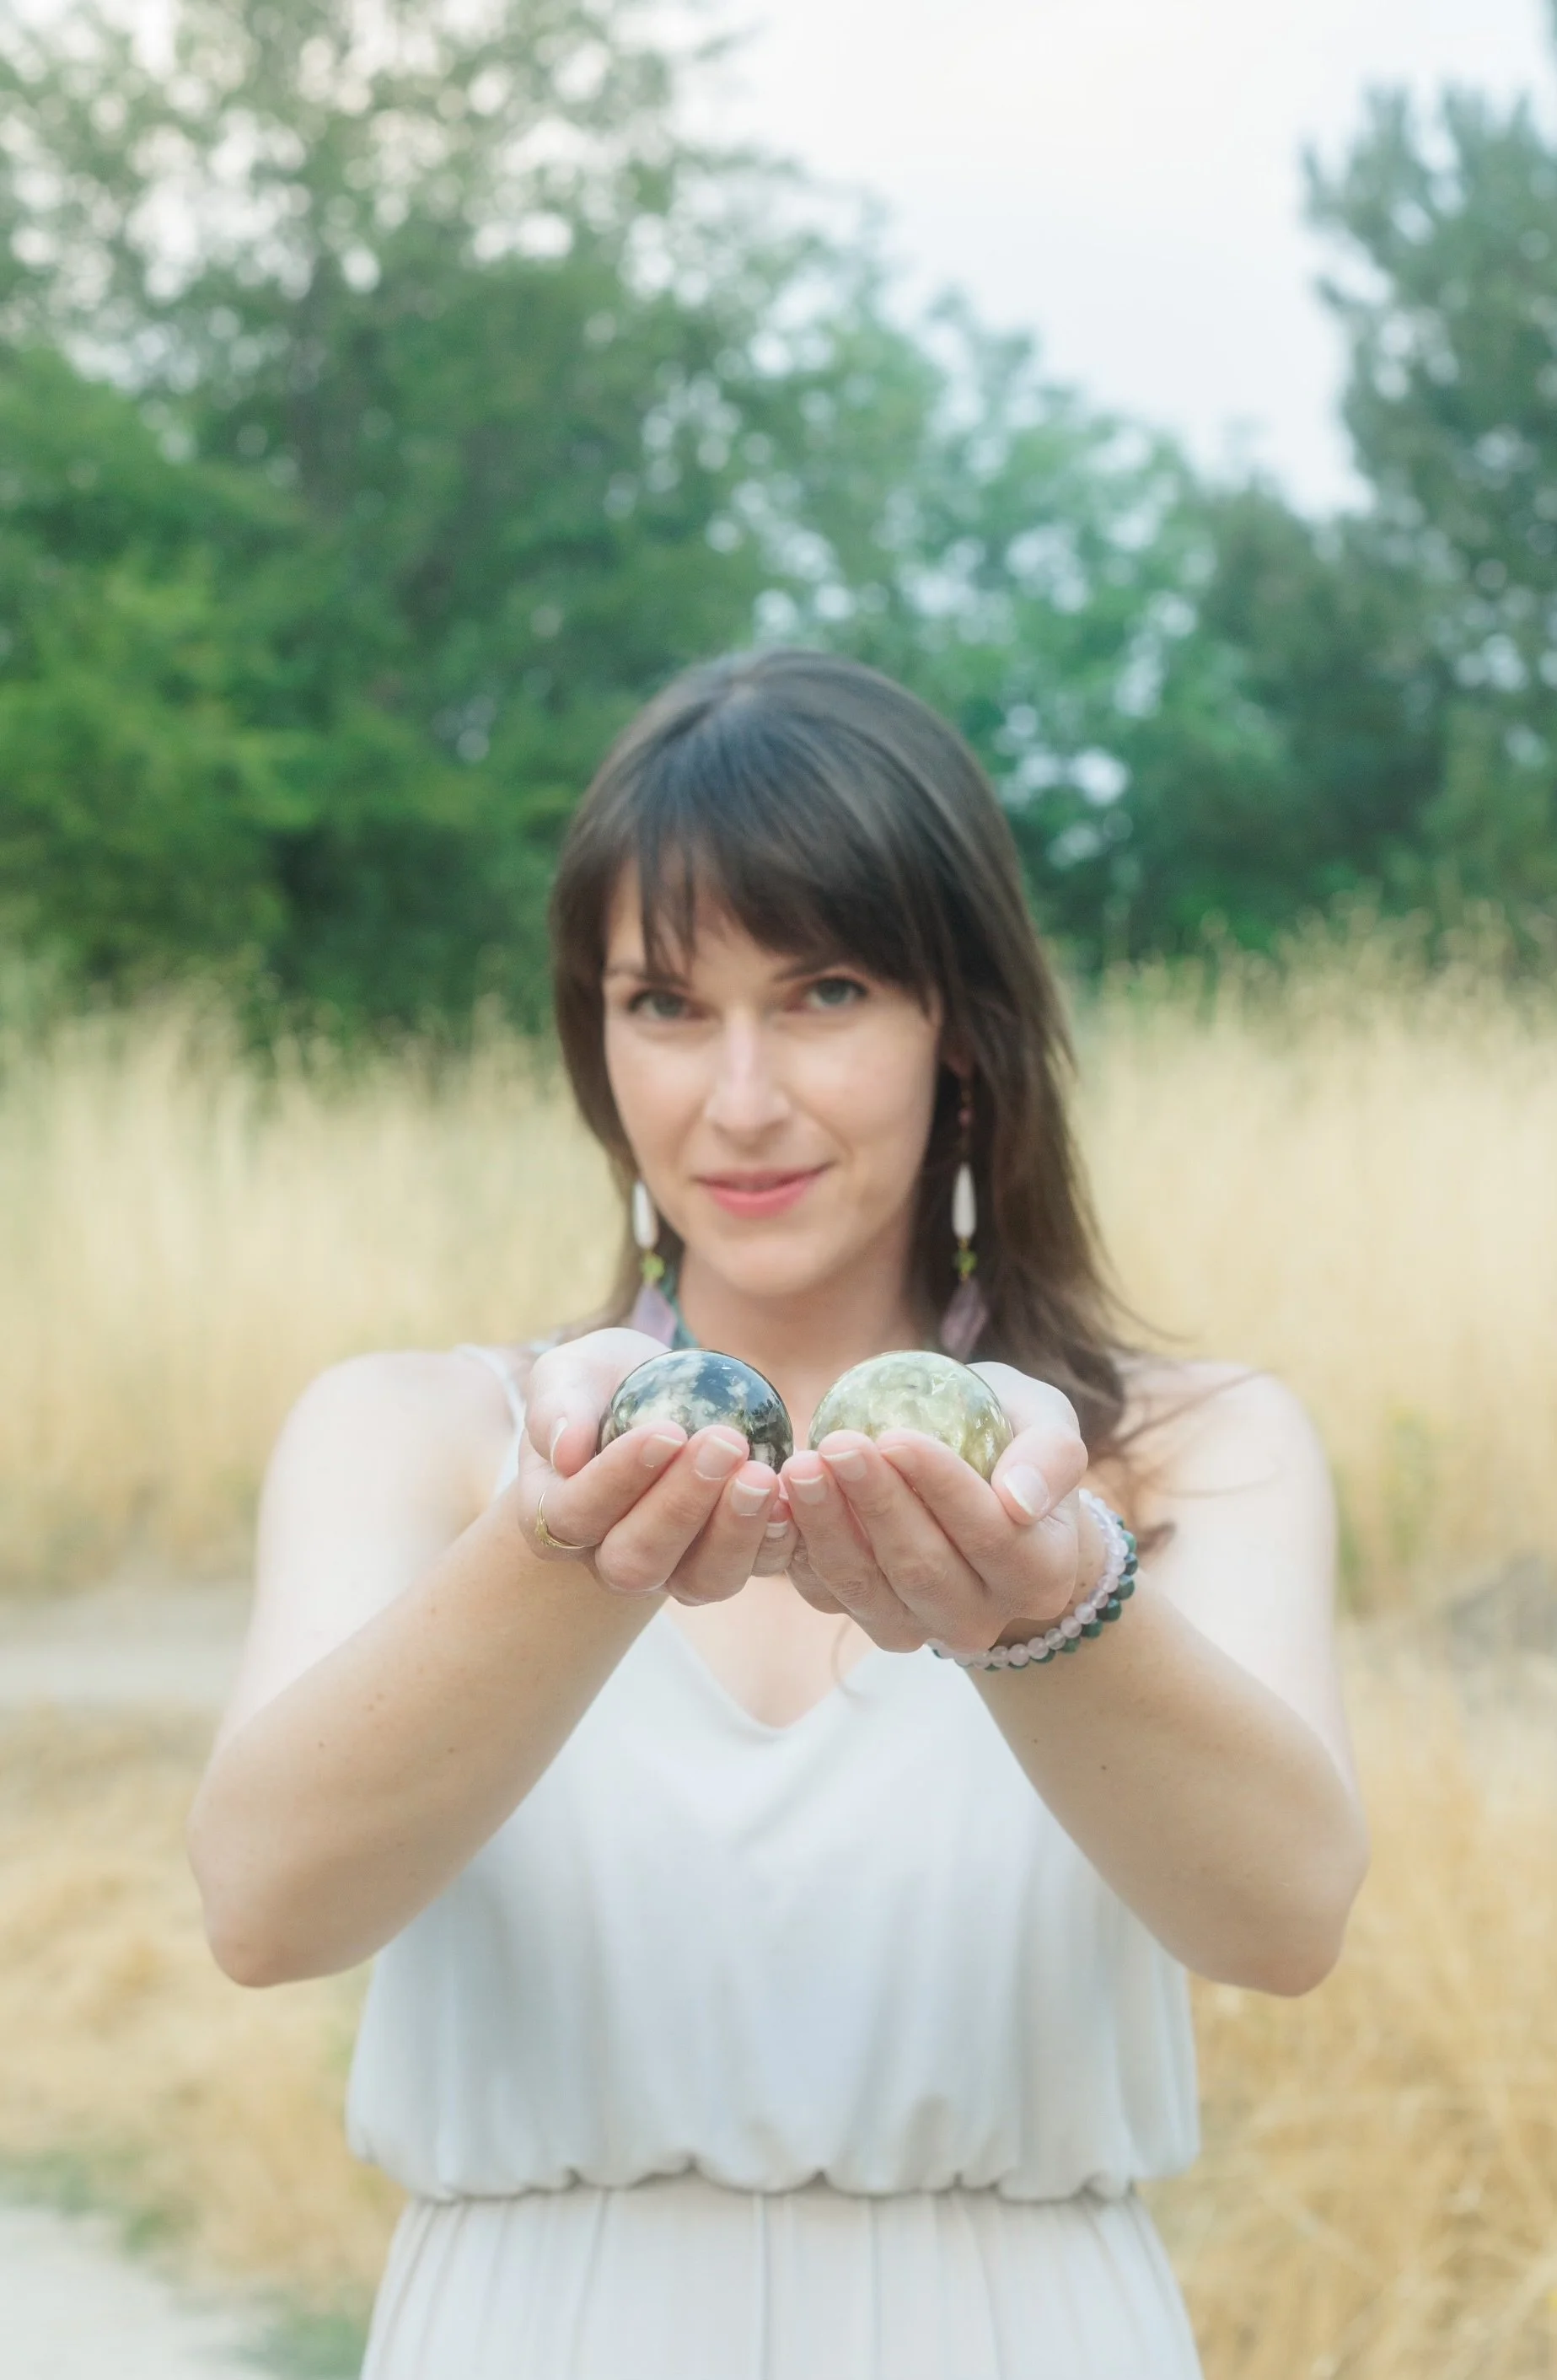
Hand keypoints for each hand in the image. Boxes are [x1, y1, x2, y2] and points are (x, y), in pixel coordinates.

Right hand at [515, 1330, 797, 1604]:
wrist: (657, 1399)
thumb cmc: (604, 1384)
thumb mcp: (571, 1373)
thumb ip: (557, 1405)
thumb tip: (567, 1451)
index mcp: (556, 1512)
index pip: (575, 1515)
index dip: (617, 1480)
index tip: (665, 1430)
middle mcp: (607, 1555)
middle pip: (635, 1560)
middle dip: (681, 1506)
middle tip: (723, 1443)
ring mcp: (671, 1568)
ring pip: (698, 1581)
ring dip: (732, 1531)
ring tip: (760, 1474)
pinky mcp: (724, 1561)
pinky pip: (751, 1571)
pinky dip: (773, 1541)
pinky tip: (787, 1498)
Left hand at [780, 1363, 1093, 1654]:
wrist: (986, 1495)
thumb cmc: (1016, 1446)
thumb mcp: (1047, 1424)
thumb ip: (1051, 1455)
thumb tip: (1019, 1500)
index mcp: (1041, 1573)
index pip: (992, 1535)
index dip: (942, 1487)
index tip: (897, 1437)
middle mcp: (984, 1618)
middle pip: (923, 1567)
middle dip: (875, 1503)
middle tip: (836, 1444)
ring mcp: (923, 1628)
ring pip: (868, 1586)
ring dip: (827, 1526)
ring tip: (801, 1466)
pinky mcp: (871, 1621)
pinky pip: (828, 1594)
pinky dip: (800, 1549)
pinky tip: (781, 1500)